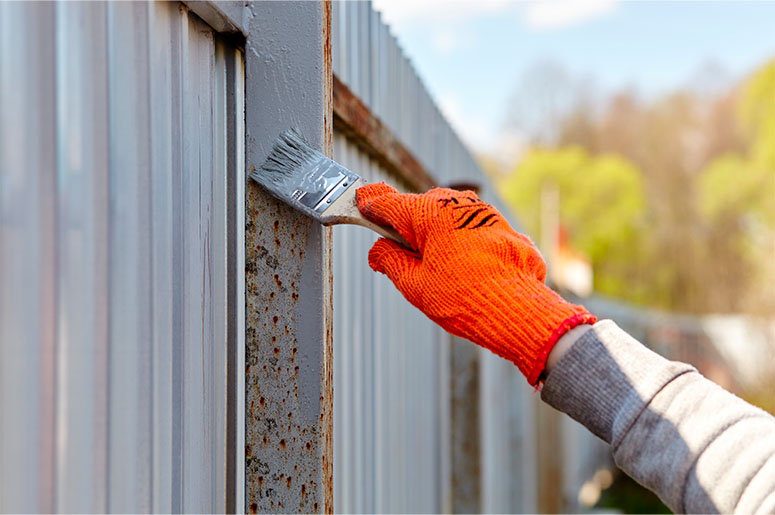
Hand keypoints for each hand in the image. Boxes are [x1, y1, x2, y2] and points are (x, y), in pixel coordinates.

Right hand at [356, 183, 595, 384]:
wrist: (519, 311)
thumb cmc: (465, 299)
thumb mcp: (414, 285)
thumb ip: (389, 261)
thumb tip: (377, 251)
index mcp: (428, 213)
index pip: (387, 203)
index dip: (369, 205)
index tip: (358, 202)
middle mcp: (456, 203)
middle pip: (417, 210)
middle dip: (406, 231)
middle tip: (403, 262)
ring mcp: (481, 212)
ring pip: (445, 219)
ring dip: (436, 239)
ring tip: (441, 274)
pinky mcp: (500, 225)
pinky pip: (469, 229)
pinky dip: (460, 244)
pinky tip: (466, 272)